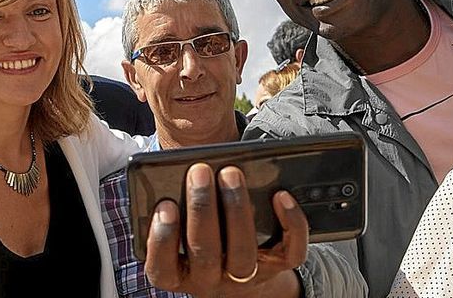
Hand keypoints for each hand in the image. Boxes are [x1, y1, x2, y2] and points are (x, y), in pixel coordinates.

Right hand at [145, 163, 308, 297]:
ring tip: (230, 175)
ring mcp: (244, 278)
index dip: (162, 238)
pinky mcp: (276, 268)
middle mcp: (209, 280)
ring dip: (236, 210)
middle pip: (205, 254)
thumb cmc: (201, 240)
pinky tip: (280, 195)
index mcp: (178, 274)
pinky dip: (290, 223)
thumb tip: (181, 175)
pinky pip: (290, 252)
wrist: (235, 275)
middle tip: (200, 172)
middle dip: (202, 209)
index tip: (165, 205)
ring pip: (244, 253)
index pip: (162, 268)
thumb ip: (175, 211)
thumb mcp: (179, 231)